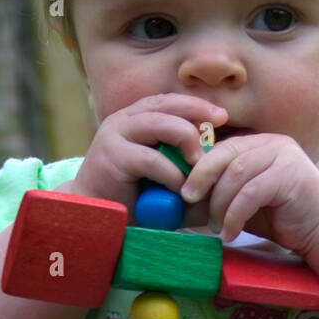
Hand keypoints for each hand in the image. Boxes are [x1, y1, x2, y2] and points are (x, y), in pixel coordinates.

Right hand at [70, 94, 228, 217]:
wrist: (96, 217)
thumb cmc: (133, 198)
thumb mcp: (163, 175)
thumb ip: (185, 165)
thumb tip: (223, 163)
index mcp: (134, 119)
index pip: (168, 101)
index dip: (195, 104)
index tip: (222, 116)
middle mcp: (123, 121)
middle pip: (166, 105)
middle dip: (196, 112)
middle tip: (220, 126)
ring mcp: (114, 135)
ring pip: (159, 124)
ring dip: (185, 140)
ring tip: (199, 162)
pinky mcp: (111, 156)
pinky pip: (149, 159)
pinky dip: (170, 173)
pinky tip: (180, 187)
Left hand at [178, 133, 318, 256]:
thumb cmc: (279, 218)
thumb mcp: (240, 204)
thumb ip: (214, 198)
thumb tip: (174, 204)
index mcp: (258, 143)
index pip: (220, 148)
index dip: (198, 167)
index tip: (182, 191)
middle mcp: (271, 143)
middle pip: (225, 154)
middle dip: (202, 178)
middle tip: (188, 201)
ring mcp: (283, 155)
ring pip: (236, 174)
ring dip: (220, 204)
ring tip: (216, 228)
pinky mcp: (290, 174)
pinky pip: (251, 193)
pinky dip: (235, 215)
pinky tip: (231, 233)